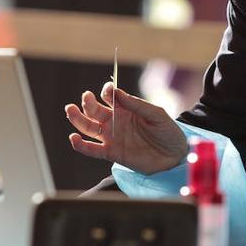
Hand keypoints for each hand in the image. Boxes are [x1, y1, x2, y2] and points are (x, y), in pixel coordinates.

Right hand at [65, 82, 187, 173]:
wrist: (175, 156)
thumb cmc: (168, 132)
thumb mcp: (156, 114)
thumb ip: (137, 104)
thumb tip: (117, 93)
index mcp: (126, 108)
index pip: (110, 97)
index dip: (107, 92)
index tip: (108, 90)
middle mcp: (115, 121)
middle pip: (94, 110)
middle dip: (87, 102)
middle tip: (86, 97)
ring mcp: (112, 137)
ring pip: (88, 127)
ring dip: (77, 118)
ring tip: (70, 110)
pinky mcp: (112, 153)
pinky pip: (92, 149)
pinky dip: (81, 145)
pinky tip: (74, 138)